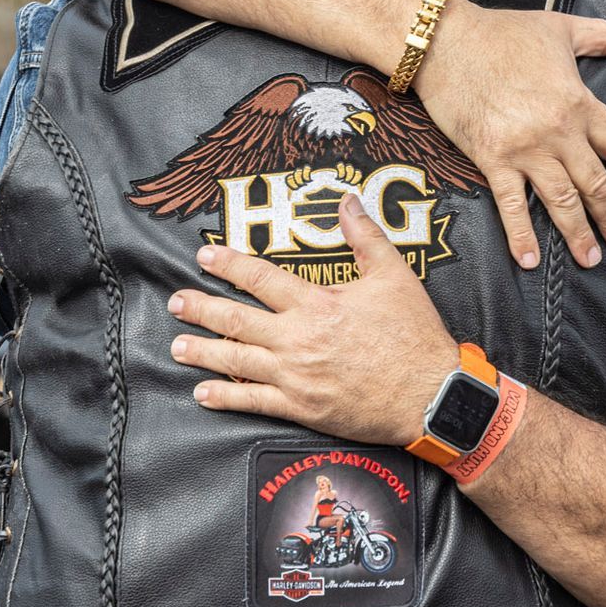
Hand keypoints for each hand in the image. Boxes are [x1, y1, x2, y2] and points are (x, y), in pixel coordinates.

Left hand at [169, 194, 457, 446]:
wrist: (431, 396)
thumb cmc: (414, 336)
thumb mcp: (395, 277)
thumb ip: (366, 237)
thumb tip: (348, 199)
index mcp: (317, 304)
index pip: (260, 278)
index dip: (229, 265)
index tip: (205, 257)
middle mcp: (298, 339)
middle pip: (237, 320)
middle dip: (201, 309)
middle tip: (175, 302)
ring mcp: (296, 376)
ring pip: (237, 361)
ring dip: (203, 351)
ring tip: (177, 345)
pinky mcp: (302, 407)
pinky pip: (254, 401)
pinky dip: (225, 397)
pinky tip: (203, 393)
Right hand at [413, 1, 605, 271]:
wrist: (447, 41)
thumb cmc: (503, 32)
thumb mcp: (561, 28)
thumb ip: (605, 35)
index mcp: (579, 102)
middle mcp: (558, 132)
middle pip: (595, 183)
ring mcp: (526, 150)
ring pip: (562, 201)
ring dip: (578, 234)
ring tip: (590, 259)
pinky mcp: (492, 159)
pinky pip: (512, 205)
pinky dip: (521, 235)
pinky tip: (528, 261)